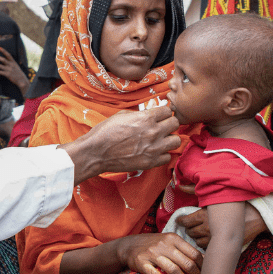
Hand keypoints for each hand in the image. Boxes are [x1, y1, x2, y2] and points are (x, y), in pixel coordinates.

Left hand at [0, 47, 29, 91]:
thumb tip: (4, 61)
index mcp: (13, 62)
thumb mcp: (16, 66)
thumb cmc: (18, 73)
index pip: (8, 55)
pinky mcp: (8, 74)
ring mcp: (9, 69)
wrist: (22, 80)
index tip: (0, 48)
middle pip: (3, 59)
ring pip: (0, 66)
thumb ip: (11, 63)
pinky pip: (0, 72)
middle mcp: (11, 65)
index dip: (4, 51)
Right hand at [63, 106, 180, 185]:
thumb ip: (140, 114)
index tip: (160, 116)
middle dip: (169, 124)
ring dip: (169, 139)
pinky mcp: (150, 162)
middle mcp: (153, 132)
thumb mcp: (122, 115)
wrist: (96, 152)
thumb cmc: (105, 132)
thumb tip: (150, 114)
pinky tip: (154, 152)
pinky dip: (163, 154)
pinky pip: (167, 157)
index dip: (163, 113)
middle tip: (162, 127)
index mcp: (146, 118)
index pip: (168, 110)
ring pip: (176, 141)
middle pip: (175, 124)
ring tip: (160, 140)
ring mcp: (153, 148)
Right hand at [117, 233, 202, 273]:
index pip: (194, 253)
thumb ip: (184, 249)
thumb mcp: (168, 241)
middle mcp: (163, 245)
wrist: (128, 245)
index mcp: (173, 238)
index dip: (204, 267)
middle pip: (186, 263)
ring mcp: (152, 254)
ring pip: (174, 271)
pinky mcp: (142, 264)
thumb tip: (205, 260)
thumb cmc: (153, 244)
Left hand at [174, 194, 266, 247]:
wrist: (255, 217)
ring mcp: (213, 238)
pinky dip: (205, 244)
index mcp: (203, 214)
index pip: (185, 221)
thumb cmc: (236, 203)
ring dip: (197, 237)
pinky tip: (208, 239)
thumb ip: (196, 189)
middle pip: (190, 232)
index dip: (181, 221)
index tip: (180, 220)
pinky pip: (207, 248)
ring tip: (200, 232)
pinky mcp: (221, 245)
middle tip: (190, 225)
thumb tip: (180, 185)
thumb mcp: (216, 194)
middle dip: (189, 229)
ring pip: (197, 242)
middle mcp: (206, 228)